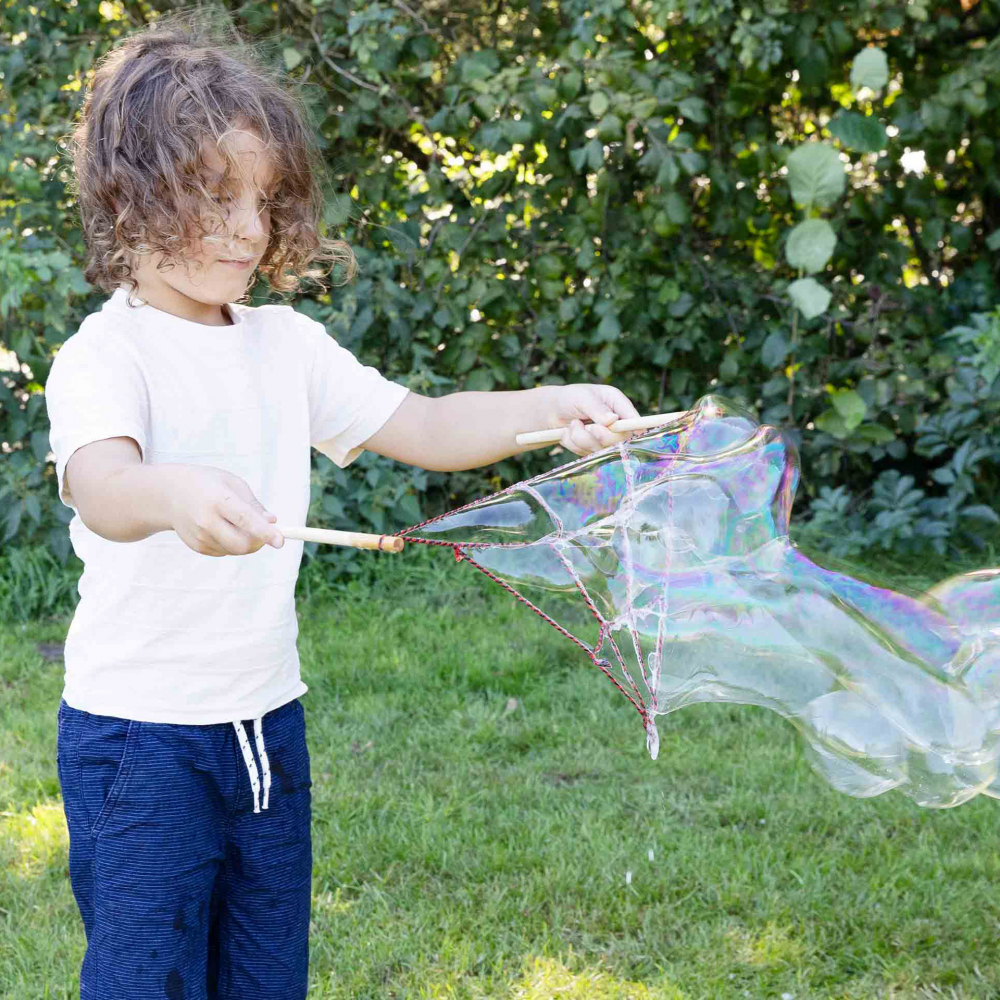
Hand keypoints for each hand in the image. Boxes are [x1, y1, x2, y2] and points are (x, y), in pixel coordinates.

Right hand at [169, 465, 283, 556]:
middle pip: (243, 543)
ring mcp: (200, 536)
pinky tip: (221, 527)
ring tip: (234, 521)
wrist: (169, 494)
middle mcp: (206, 521)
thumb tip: (272, 522)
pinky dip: (232, 543)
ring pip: (236, 550)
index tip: (281, 542)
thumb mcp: (232, 483)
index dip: (265, 532)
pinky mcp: (197, 547)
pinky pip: (226, 551)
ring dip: (246, 541)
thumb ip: (254, 504)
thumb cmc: (208, 485)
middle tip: (266, 532)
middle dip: (260, 542)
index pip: (245, 519)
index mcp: (218, 500)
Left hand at [543, 383, 640, 456]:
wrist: (552, 412)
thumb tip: (612, 420)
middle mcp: (615, 422)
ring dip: (581, 437)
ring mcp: (605, 438)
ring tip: (573, 424)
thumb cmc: (570, 399)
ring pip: (600, 448)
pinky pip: (585, 453)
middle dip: (600, 435)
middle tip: (588, 426)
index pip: (632, 418)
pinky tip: (569, 433)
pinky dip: (574, 444)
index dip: (634, 426)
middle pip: (620, 439)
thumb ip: (597, 409)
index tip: (631, 430)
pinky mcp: (593, 449)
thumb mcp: (582, 397)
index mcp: (617, 404)